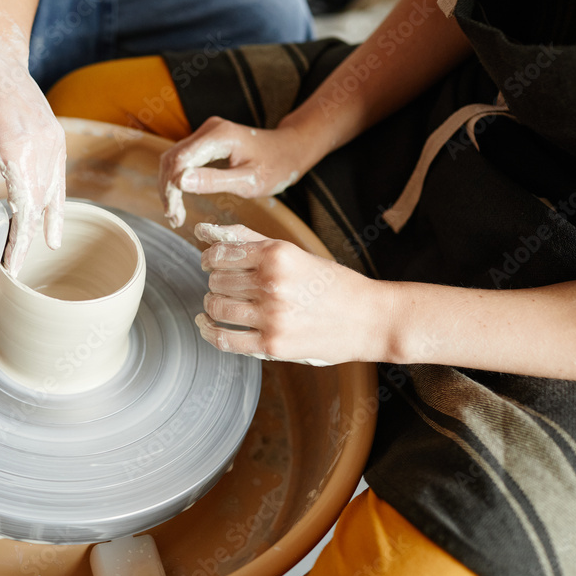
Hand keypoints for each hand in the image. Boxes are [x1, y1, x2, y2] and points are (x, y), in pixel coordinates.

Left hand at [0, 13, 65, 272]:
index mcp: (19, 151)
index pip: (23, 212)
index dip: (18, 244)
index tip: (11, 268)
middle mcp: (44, 149)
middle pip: (41, 208)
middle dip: (28, 238)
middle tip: (14, 266)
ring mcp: (56, 143)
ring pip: (53, 195)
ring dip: (44, 223)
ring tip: (35, 251)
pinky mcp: (58, 138)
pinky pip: (58, 179)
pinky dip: (54, 203)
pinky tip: (50, 225)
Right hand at [159, 117, 319, 227]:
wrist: (288, 151)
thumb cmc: (275, 167)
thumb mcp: (248, 181)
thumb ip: (214, 180)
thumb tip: (179, 182)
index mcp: (219, 136)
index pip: (180, 161)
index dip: (171, 188)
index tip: (174, 213)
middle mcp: (208, 129)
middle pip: (172, 159)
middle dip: (168, 190)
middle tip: (174, 218)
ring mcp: (206, 133)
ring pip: (173, 159)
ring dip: (170, 186)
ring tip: (175, 214)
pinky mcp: (205, 140)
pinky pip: (182, 159)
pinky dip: (177, 180)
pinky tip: (179, 200)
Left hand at [193, 223, 389, 365]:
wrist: (370, 319)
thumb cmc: (331, 283)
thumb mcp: (295, 253)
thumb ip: (250, 239)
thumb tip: (205, 230)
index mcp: (277, 254)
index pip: (220, 254)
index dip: (210, 259)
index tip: (210, 263)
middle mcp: (272, 283)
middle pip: (216, 281)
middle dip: (216, 282)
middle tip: (225, 285)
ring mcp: (272, 316)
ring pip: (216, 307)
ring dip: (212, 305)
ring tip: (220, 304)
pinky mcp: (273, 345)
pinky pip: (224, 338)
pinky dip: (209, 332)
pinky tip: (206, 325)